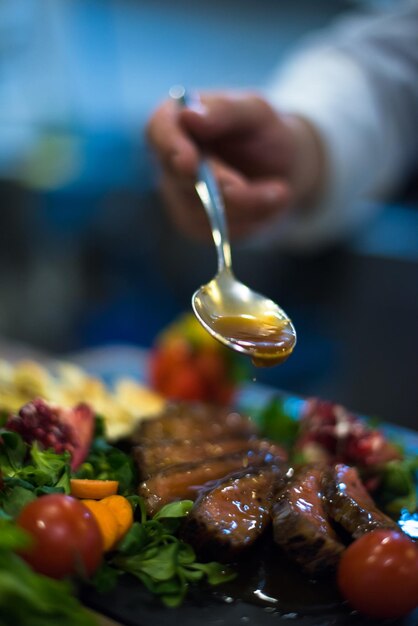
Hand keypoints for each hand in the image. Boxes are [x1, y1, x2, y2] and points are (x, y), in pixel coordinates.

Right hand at [146, 91, 322, 240]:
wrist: (281, 169)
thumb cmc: (263, 132)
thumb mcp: (255, 111)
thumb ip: (224, 110)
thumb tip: (188, 115)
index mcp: (175, 121)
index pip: (158, 131)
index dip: (171, 147)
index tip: (190, 163)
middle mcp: (168, 161)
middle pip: (182, 179)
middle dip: (225, 185)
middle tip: (267, 189)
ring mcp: (178, 197)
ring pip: (203, 212)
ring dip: (249, 205)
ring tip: (280, 191)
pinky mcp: (195, 225)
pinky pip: (217, 231)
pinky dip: (250, 220)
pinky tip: (268, 203)